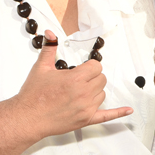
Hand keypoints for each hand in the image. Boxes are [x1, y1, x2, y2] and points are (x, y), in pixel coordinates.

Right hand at [13, 34, 132, 137]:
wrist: (27, 117)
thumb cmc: (33, 95)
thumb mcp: (41, 68)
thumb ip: (49, 48)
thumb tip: (50, 34)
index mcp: (75, 79)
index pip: (96, 67)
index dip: (89, 66)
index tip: (81, 69)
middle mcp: (83, 93)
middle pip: (101, 79)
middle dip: (92, 77)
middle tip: (78, 80)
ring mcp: (86, 108)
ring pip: (102, 94)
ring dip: (94, 91)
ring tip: (78, 92)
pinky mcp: (86, 120)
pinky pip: (107, 116)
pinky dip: (118, 112)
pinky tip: (128, 110)